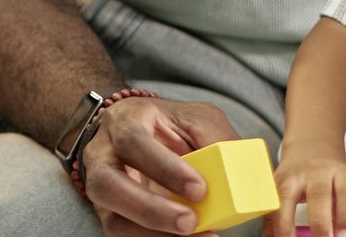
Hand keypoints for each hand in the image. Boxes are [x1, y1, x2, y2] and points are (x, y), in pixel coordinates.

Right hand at [82, 97, 243, 235]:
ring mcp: (99, 187)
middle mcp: (102, 154)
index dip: (165, 168)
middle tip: (190, 222)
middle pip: (108, 185)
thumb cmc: (172, 125)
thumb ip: (217, 139)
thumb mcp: (197, 119)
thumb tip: (246, 173)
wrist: (144, 133)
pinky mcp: (110, 213)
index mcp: (125, 120)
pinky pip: (124, 234)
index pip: (134, 142)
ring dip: (152, 234)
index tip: (199, 189)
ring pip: (112, 219)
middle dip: (150, 209)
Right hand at [266, 146, 345, 236]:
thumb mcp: (344, 184)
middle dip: (320, 224)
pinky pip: (269, 207)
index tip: (344, 236)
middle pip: (318, 195)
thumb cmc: (329, 171)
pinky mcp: (273, 183)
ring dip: (286, 227)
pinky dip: (269, 227)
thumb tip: (342, 236)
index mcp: (339, 172)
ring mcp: (291, 176)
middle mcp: (315, 171)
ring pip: (286, 199)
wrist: (310, 143)